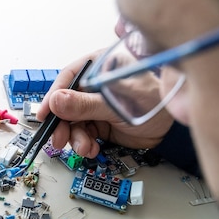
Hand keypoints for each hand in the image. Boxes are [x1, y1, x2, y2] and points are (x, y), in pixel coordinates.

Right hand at [37, 53, 174, 157]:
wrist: (174, 124)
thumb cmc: (154, 100)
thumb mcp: (116, 102)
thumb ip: (85, 104)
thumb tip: (57, 101)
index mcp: (97, 70)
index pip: (67, 80)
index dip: (53, 98)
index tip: (44, 115)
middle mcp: (93, 88)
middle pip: (65, 106)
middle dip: (62, 125)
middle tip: (60, 140)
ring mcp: (95, 107)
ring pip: (73, 124)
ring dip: (75, 138)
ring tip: (84, 147)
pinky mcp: (100, 124)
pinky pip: (84, 135)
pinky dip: (85, 144)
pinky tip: (92, 148)